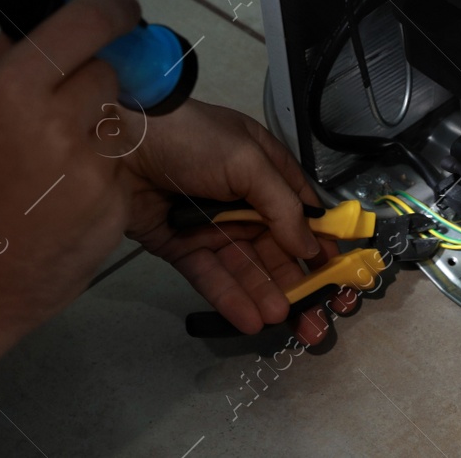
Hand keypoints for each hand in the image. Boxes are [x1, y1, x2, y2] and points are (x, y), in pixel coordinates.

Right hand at [0, 0, 140, 338]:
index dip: (115, 10)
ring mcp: (90, 171)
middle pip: (108, 72)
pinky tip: (59, 206)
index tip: (123, 12)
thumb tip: (48, 17)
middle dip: (92, 84)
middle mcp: (56, 123)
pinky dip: (98, 182)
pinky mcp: (112, 210)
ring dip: (93, 136)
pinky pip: (117, 174)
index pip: (90, 20)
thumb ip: (5, 61)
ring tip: (50, 171)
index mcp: (11, 87)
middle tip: (63, 111)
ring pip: (114, 124)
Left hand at [117, 100, 339, 342]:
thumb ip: (282, 205)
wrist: (121, 142)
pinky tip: (250, 319)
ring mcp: (211, 226)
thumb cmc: (193, 139)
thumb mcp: (248, 159)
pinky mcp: (181, 246)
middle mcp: (242, 202)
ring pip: (246, 268)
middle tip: (317, 321)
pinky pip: (210, 276)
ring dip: (266, 295)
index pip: (301, 215)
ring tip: (284, 322)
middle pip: (276, 249)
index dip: (321, 246)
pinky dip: (230, 298)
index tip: (340, 279)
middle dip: (298, 284)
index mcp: (264, 172)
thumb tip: (310, 246)